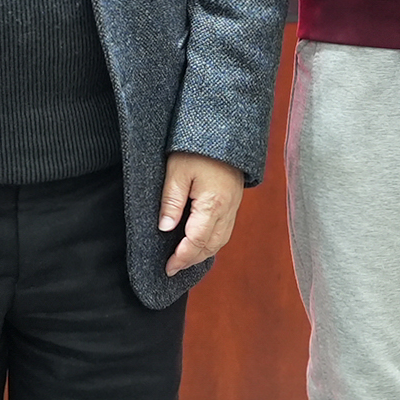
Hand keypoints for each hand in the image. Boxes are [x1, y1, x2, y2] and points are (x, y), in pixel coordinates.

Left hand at [159, 152, 245, 274]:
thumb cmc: (197, 148)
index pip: (196, 241)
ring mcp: (233, 207)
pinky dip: (212, 242)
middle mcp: (227, 210)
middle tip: (173, 268)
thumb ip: (171, 202)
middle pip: (211, 246)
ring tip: (185, 259)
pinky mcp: (234, 202)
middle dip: (192, 260)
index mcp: (212, 204)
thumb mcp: (176, 172)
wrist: (224, 131)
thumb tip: (165, 228)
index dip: (182, 257)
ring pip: (220, 241)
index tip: (168, 268)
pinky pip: (225, 230)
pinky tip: (201, 243)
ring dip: (203, 253)